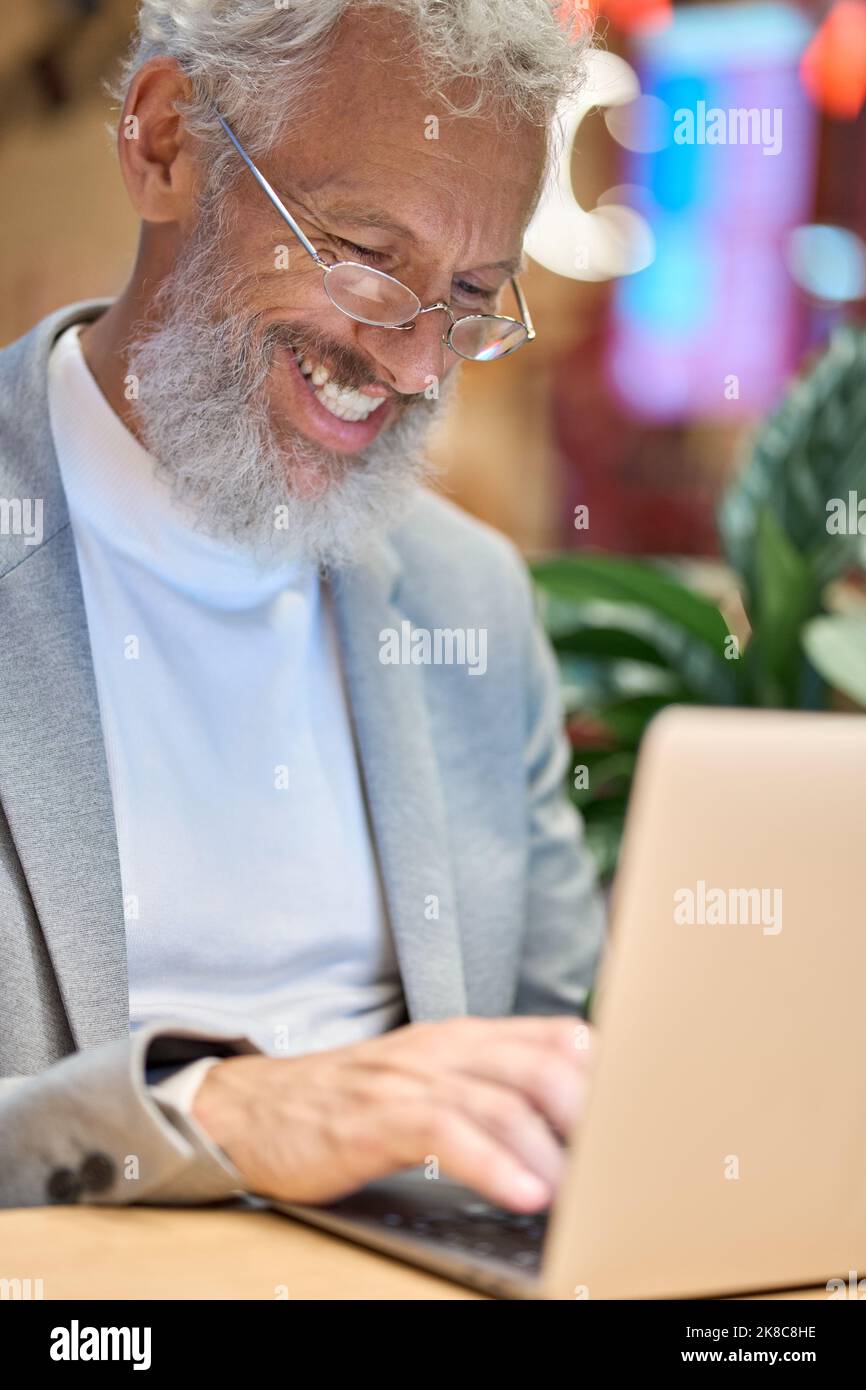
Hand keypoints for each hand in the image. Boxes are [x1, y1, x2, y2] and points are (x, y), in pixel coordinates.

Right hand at [192, 1015, 594, 1210]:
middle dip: (591, 1117)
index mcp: (463, 1037)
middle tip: (621, 1162)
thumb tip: (574, 1113)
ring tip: (582, 1190)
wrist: (254, 1109)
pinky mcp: (375, 1116)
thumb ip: (492, 1087)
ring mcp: (408, 1077)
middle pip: (541, 1065)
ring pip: (502, 1099)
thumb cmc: (350, 1101)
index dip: (609, 1080)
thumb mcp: (428, 1080)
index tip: (645, 1122)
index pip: (557, 1038)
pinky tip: (525, 1191)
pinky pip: (448, 1132)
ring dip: (551, 1147)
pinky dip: (494, 1163)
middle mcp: (443, 1047)